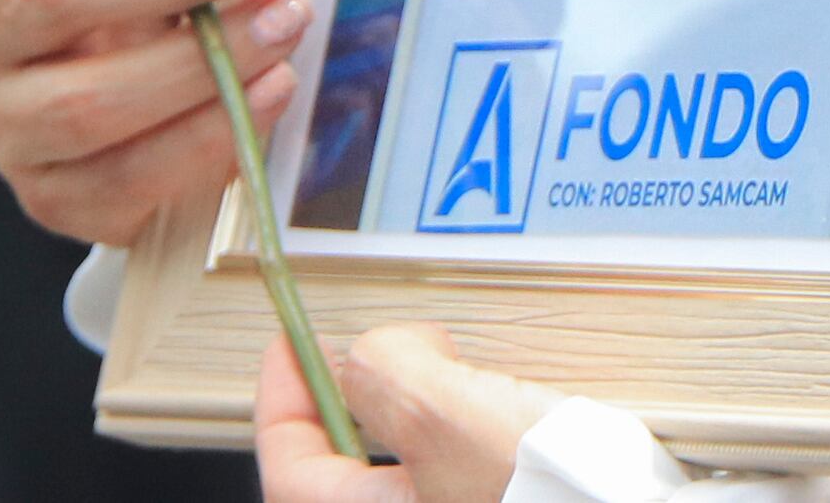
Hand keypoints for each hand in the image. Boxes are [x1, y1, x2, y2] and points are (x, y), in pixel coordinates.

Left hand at [258, 322, 562, 502]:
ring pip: (402, 470)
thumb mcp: (445, 408)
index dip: (283, 392)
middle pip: (342, 467)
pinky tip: (500, 413)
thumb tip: (378, 352)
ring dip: (418, 414)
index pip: (285, 461)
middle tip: (387, 352)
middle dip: (360, 399)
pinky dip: (462, 438)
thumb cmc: (546, 496)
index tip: (293, 343)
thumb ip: (387, 365)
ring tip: (457, 374)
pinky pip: (452, 478)